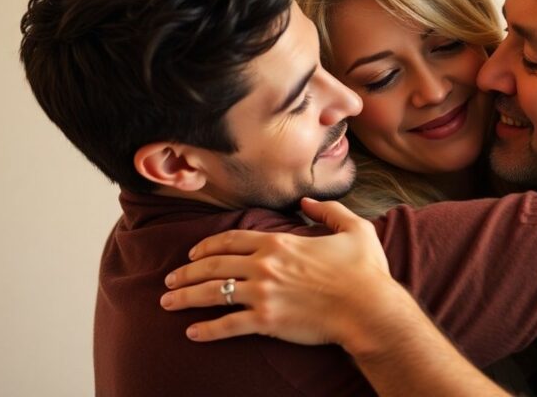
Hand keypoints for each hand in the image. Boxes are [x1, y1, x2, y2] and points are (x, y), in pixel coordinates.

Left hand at [160, 197, 399, 345]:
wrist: (368, 309)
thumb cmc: (365, 272)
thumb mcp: (355, 229)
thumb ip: (329, 211)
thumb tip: (307, 202)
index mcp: (280, 243)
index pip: (232, 239)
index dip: (207, 246)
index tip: (193, 254)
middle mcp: (265, 265)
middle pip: (214, 264)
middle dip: (186, 272)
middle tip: (169, 278)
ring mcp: (262, 293)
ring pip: (212, 293)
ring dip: (185, 297)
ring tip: (167, 302)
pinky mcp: (266, 320)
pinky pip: (227, 325)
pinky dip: (207, 330)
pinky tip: (192, 333)